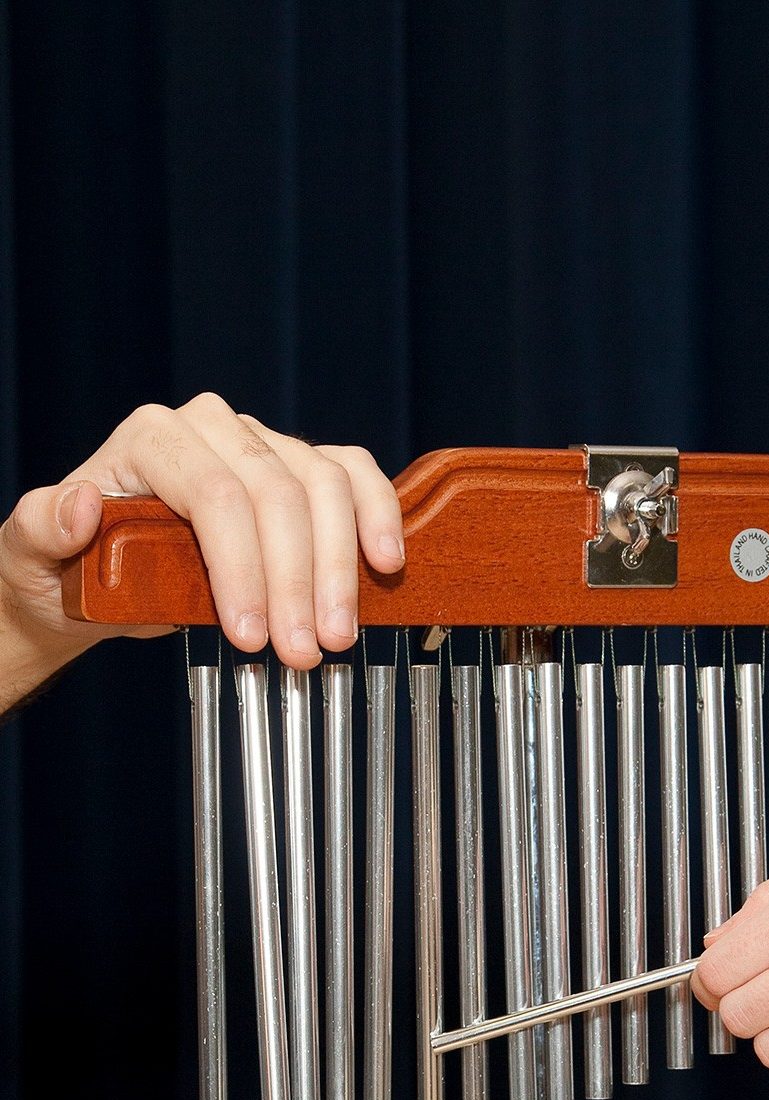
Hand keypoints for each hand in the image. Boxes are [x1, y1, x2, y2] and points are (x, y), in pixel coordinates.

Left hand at [0, 391, 403, 677]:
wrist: (101, 580)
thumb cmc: (69, 570)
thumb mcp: (31, 557)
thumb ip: (42, 528)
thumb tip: (77, 503)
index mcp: (152, 438)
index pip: (216, 492)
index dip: (243, 566)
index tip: (249, 637)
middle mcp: (214, 427)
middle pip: (279, 493)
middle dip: (298, 581)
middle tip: (303, 652)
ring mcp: (266, 444)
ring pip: (326, 487)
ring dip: (340, 569)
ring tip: (336, 636)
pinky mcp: (305, 468)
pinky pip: (355, 476)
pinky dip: (378, 516)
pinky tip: (384, 564)